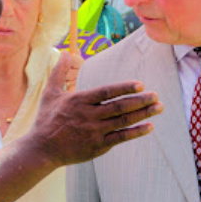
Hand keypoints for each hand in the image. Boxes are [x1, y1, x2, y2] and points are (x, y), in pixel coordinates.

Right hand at [30, 52, 162, 166]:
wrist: (41, 149)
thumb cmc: (46, 119)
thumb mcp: (50, 93)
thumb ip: (59, 72)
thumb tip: (62, 52)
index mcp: (79, 100)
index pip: (106, 92)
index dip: (124, 88)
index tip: (140, 84)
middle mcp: (89, 115)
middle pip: (119, 106)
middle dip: (140, 100)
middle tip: (156, 95)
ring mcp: (94, 132)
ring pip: (123, 121)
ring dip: (143, 114)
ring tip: (158, 108)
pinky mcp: (98, 146)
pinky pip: (120, 138)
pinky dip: (135, 132)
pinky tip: (149, 127)